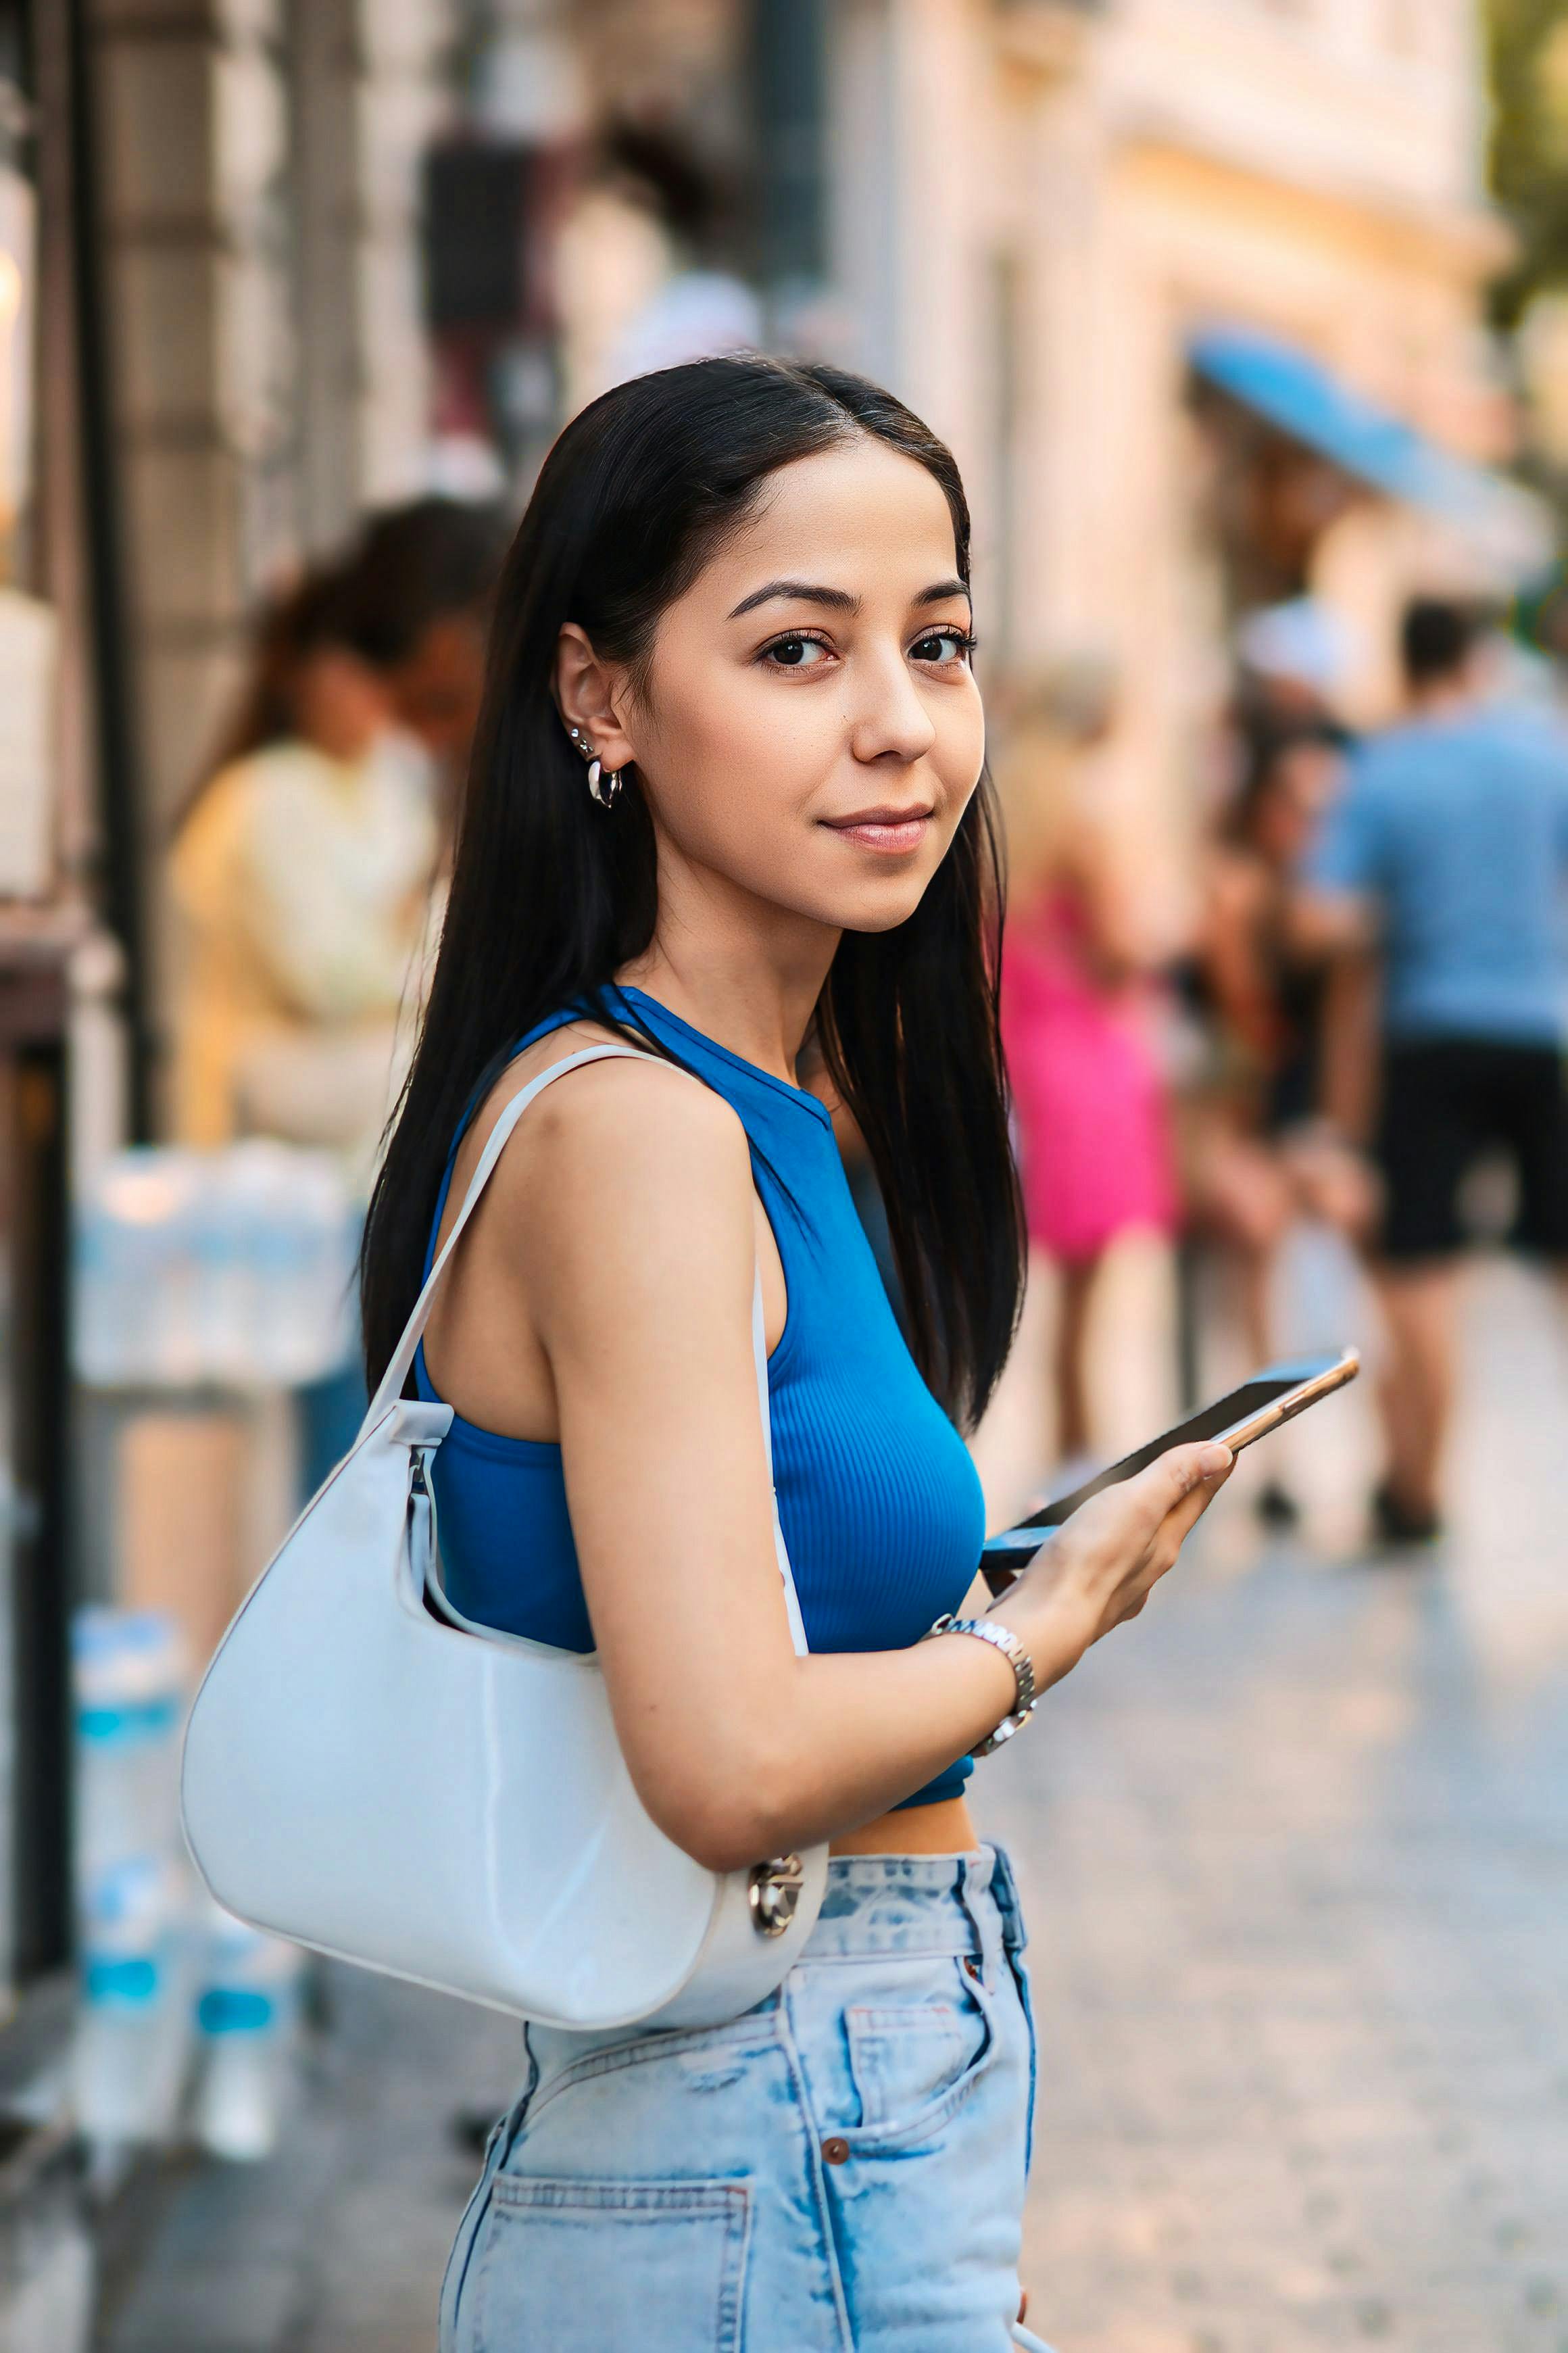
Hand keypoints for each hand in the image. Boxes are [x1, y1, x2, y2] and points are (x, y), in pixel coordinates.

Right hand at [994, 1442, 1232, 1686]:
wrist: (1040, 1625)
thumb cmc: (1088, 1559)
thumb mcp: (1137, 1504)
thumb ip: (1175, 1476)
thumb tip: (1223, 1455)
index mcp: (1161, 1546)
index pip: (1194, 1500)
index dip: (1209, 1472)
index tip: (1229, 1450)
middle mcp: (1139, 1572)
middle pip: (1151, 1524)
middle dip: (1147, 1495)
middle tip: (1149, 1470)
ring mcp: (1102, 1591)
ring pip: (1102, 1545)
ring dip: (1085, 1519)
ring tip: (1058, 1504)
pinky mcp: (1065, 1601)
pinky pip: (1061, 1566)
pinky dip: (1046, 1547)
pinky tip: (1023, 1540)